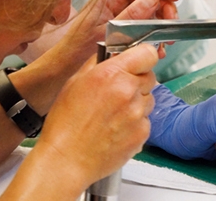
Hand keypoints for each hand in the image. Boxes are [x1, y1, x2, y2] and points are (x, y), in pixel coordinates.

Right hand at [18, 44, 158, 194]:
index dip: (142, 57)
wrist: (66, 160)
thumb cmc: (65, 123)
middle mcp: (129, 91)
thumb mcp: (75, 82)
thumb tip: (111, 55)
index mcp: (112, 74)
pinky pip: (146, 121)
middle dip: (137, 82)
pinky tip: (115, 130)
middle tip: (117, 93)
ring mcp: (138, 114)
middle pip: (149, 77)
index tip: (135, 63)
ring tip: (113, 115)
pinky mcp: (142, 134)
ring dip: (136, 103)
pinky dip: (135, 124)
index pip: (147, 54)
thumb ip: (98, 64)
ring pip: (148, 100)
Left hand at [24, 0, 179, 65]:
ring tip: (165, 38)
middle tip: (171, 18)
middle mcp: (116, 2)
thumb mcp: (108, 29)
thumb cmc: (77, 47)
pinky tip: (156, 47)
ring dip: (161, 23)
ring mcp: (122, 15)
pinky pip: (145, 27)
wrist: (65, 66)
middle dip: (164, 5)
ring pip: (150, 11)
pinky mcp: (125, 30)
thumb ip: (131, 14)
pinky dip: (154, 36)